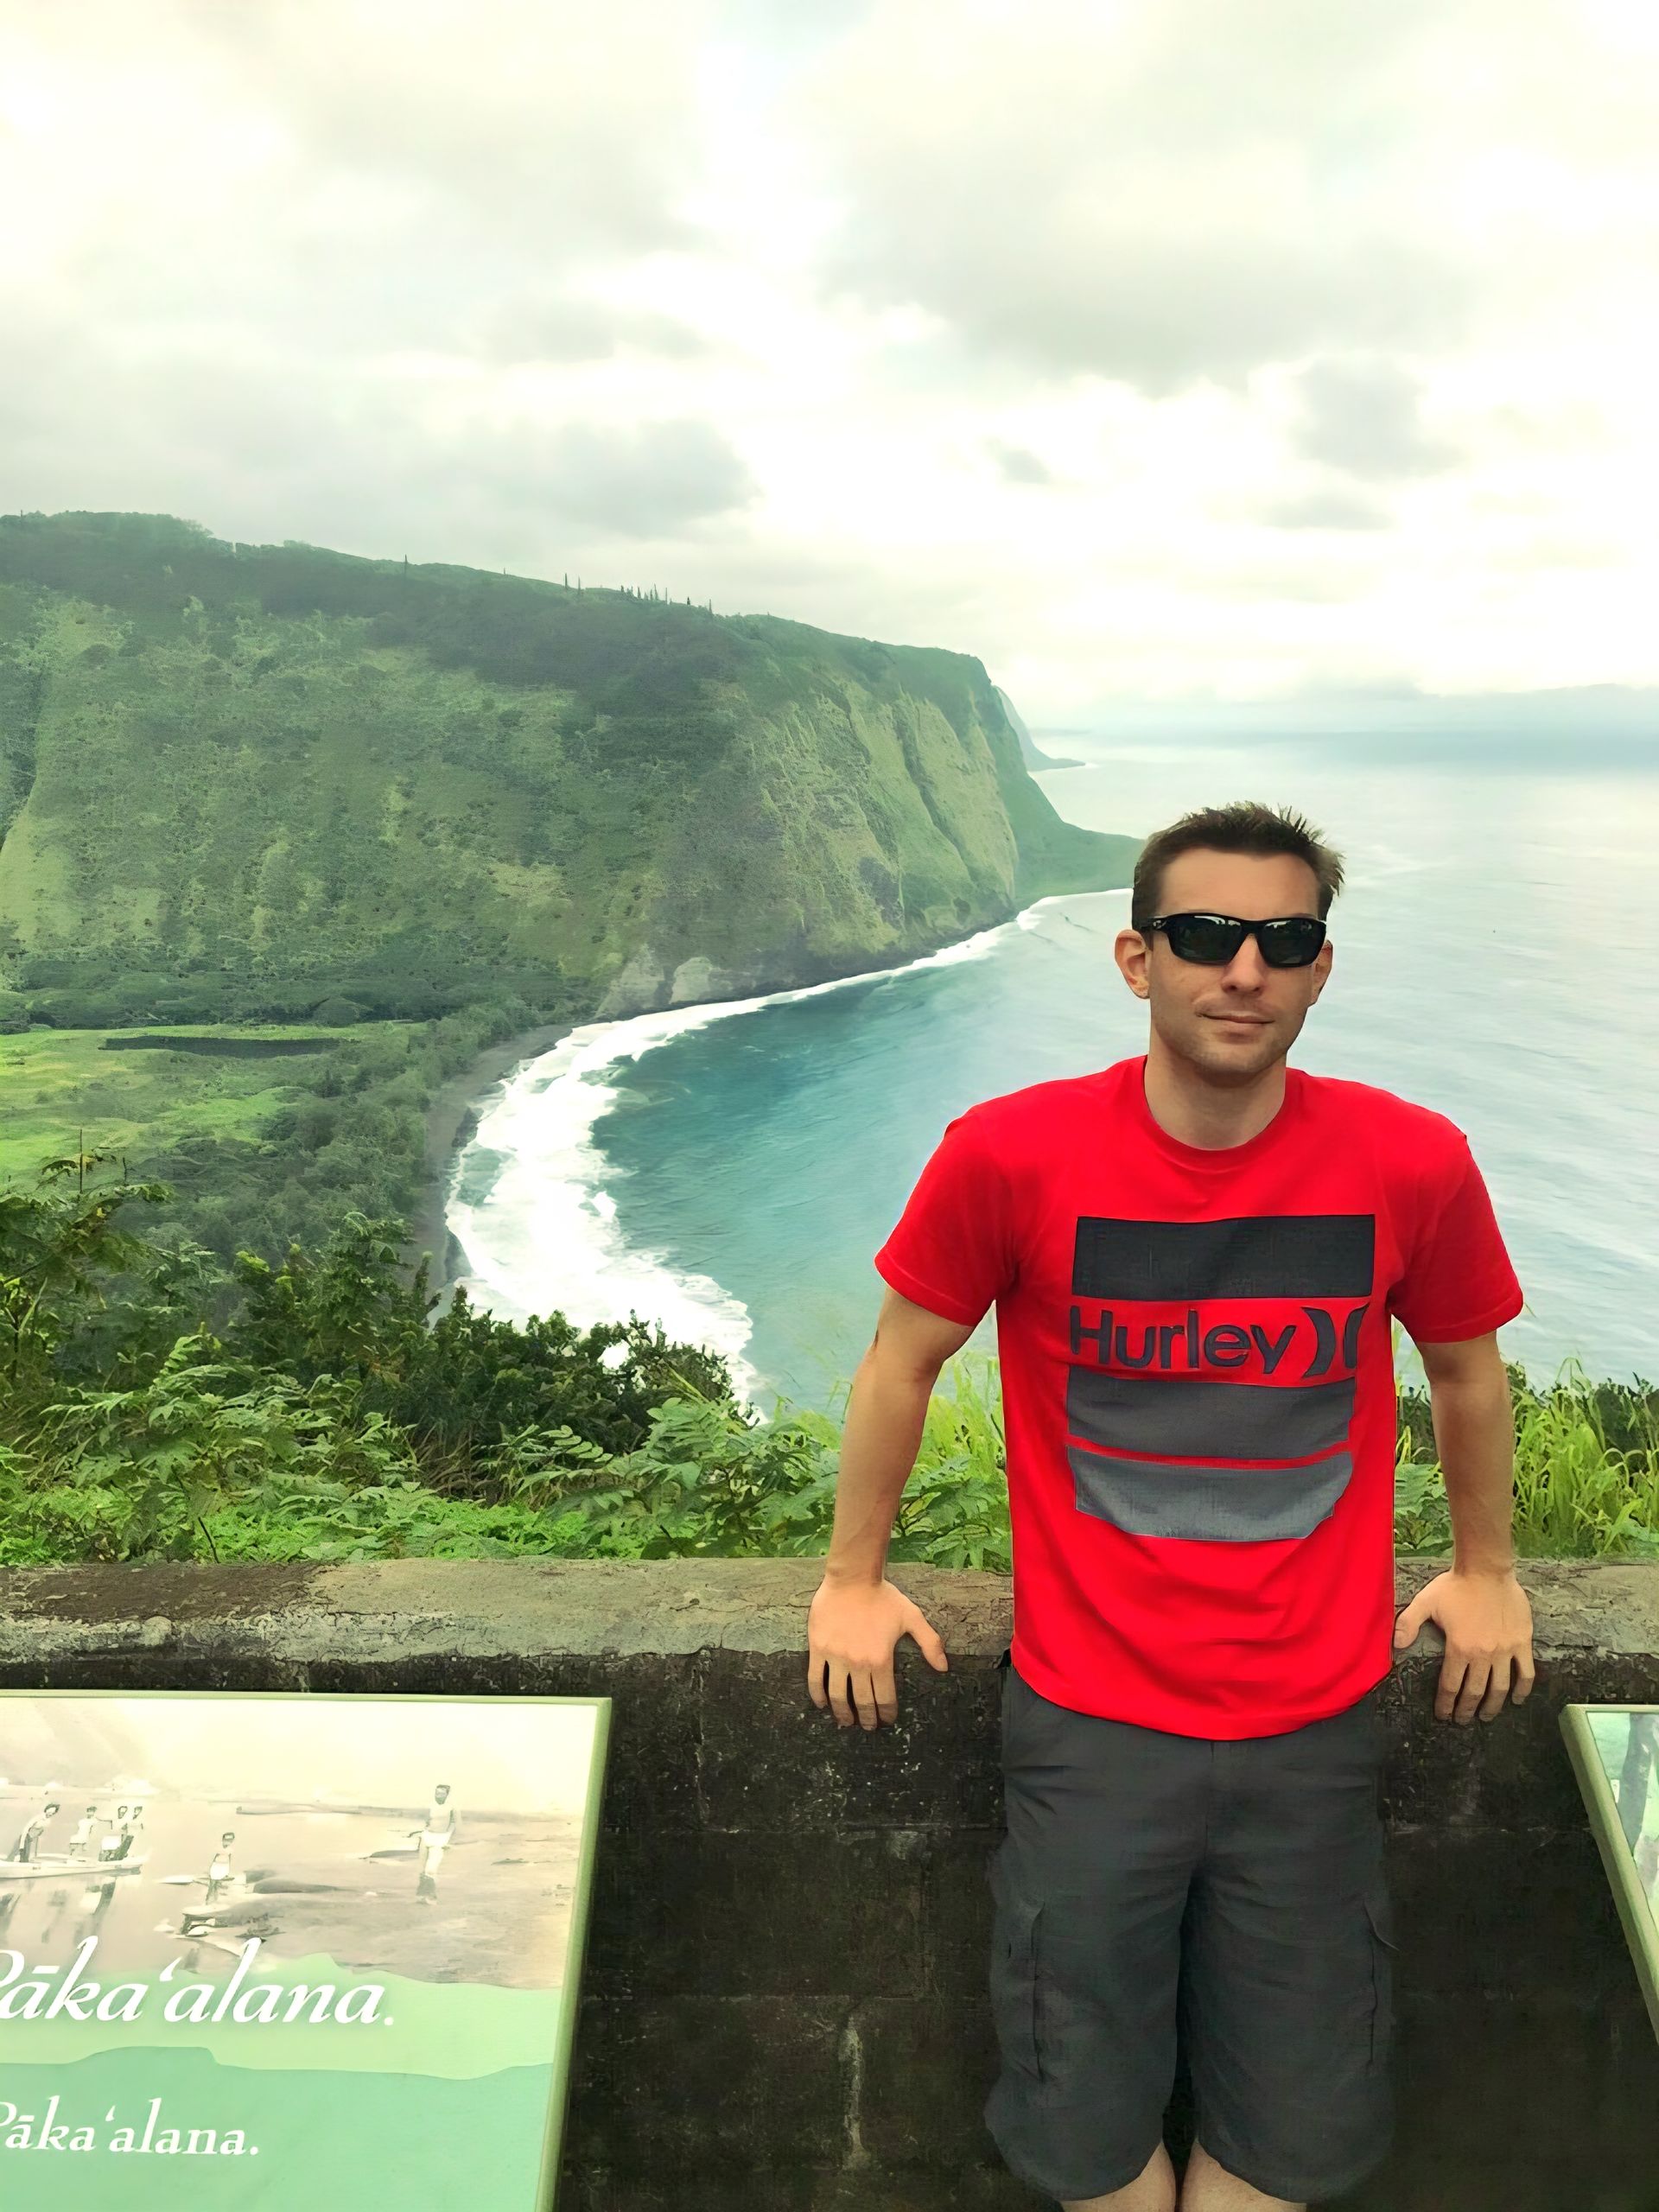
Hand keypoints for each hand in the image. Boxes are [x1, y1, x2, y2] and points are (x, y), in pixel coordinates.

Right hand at [806, 1573, 948, 1730]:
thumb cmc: (883, 1597)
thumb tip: (943, 1668)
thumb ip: (930, 1643)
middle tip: (868, 1726)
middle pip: (862, 1702)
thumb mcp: (912, 1617)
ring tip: (847, 1722)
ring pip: (837, 1696)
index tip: (887, 1720)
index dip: (887, 1714)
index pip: (885, 1698)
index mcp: (881, 1659)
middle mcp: (858, 1663)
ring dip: (843, 1713)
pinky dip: (818, 1696)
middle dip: (867, 1719)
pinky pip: (815, 1679)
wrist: (852, 1578)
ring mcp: (836, 1657)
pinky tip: (822, 1704)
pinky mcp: (818, 1649)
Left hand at [1392, 1567, 1535, 1723]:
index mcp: (1459, 1648)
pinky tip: (1516, 1700)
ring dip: (1493, 1706)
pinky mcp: (1522, 1643)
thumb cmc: (1455, 1585)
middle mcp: (1483, 1654)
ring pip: (1500, 1688)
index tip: (1443, 1716)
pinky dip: (1522, 1689)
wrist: (1487, 1569)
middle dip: (1466, 1711)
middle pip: (1475, 1692)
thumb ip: (1408, 1623)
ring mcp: (1505, 1650)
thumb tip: (1395, 1645)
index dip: (1446, 1705)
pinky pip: (1525, 1672)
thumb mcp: (1425, 1602)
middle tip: (1462, 1721)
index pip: (1451, 1686)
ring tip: (1485, 1717)